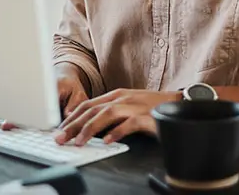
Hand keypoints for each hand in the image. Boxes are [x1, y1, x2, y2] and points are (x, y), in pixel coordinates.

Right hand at [0, 64, 88, 128]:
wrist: (64, 72)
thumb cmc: (70, 85)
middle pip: (16, 100)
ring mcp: (25, 90)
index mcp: (48, 87)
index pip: (33, 102)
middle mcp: (33, 88)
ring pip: (8, 98)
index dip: (22, 113)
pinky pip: (5, 97)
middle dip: (5, 112)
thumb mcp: (78, 94)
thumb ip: (73, 106)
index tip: (11, 122)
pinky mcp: (20, 93)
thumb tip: (66, 117)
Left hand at [54, 89, 179, 146]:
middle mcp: (122, 98)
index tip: (59, 130)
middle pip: (92, 110)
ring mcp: (134, 106)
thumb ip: (110, 114)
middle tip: (61, 138)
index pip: (87, 105)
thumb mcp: (127, 107)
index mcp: (116, 95)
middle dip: (73, 125)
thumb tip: (89, 128)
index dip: (71, 118)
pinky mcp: (147, 116)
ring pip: (107, 114)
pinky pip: (130, 124)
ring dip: (91, 128)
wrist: (179, 102)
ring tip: (79, 141)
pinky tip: (108, 141)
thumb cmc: (152, 107)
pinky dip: (117, 132)